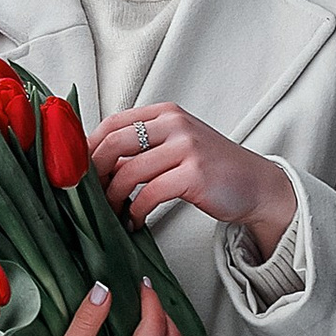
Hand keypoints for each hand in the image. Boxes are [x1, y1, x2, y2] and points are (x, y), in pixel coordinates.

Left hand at [90, 101, 296, 253]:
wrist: (257, 185)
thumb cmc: (213, 168)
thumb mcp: (177, 144)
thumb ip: (143, 147)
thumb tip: (95, 164)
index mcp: (166, 113)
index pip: (112, 123)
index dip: (89, 149)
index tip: (78, 172)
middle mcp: (175, 124)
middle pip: (114, 143)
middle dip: (94, 174)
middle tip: (88, 196)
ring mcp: (186, 147)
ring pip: (128, 172)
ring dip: (113, 198)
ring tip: (112, 213)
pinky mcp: (194, 174)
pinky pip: (149, 194)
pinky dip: (135, 212)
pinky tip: (135, 222)